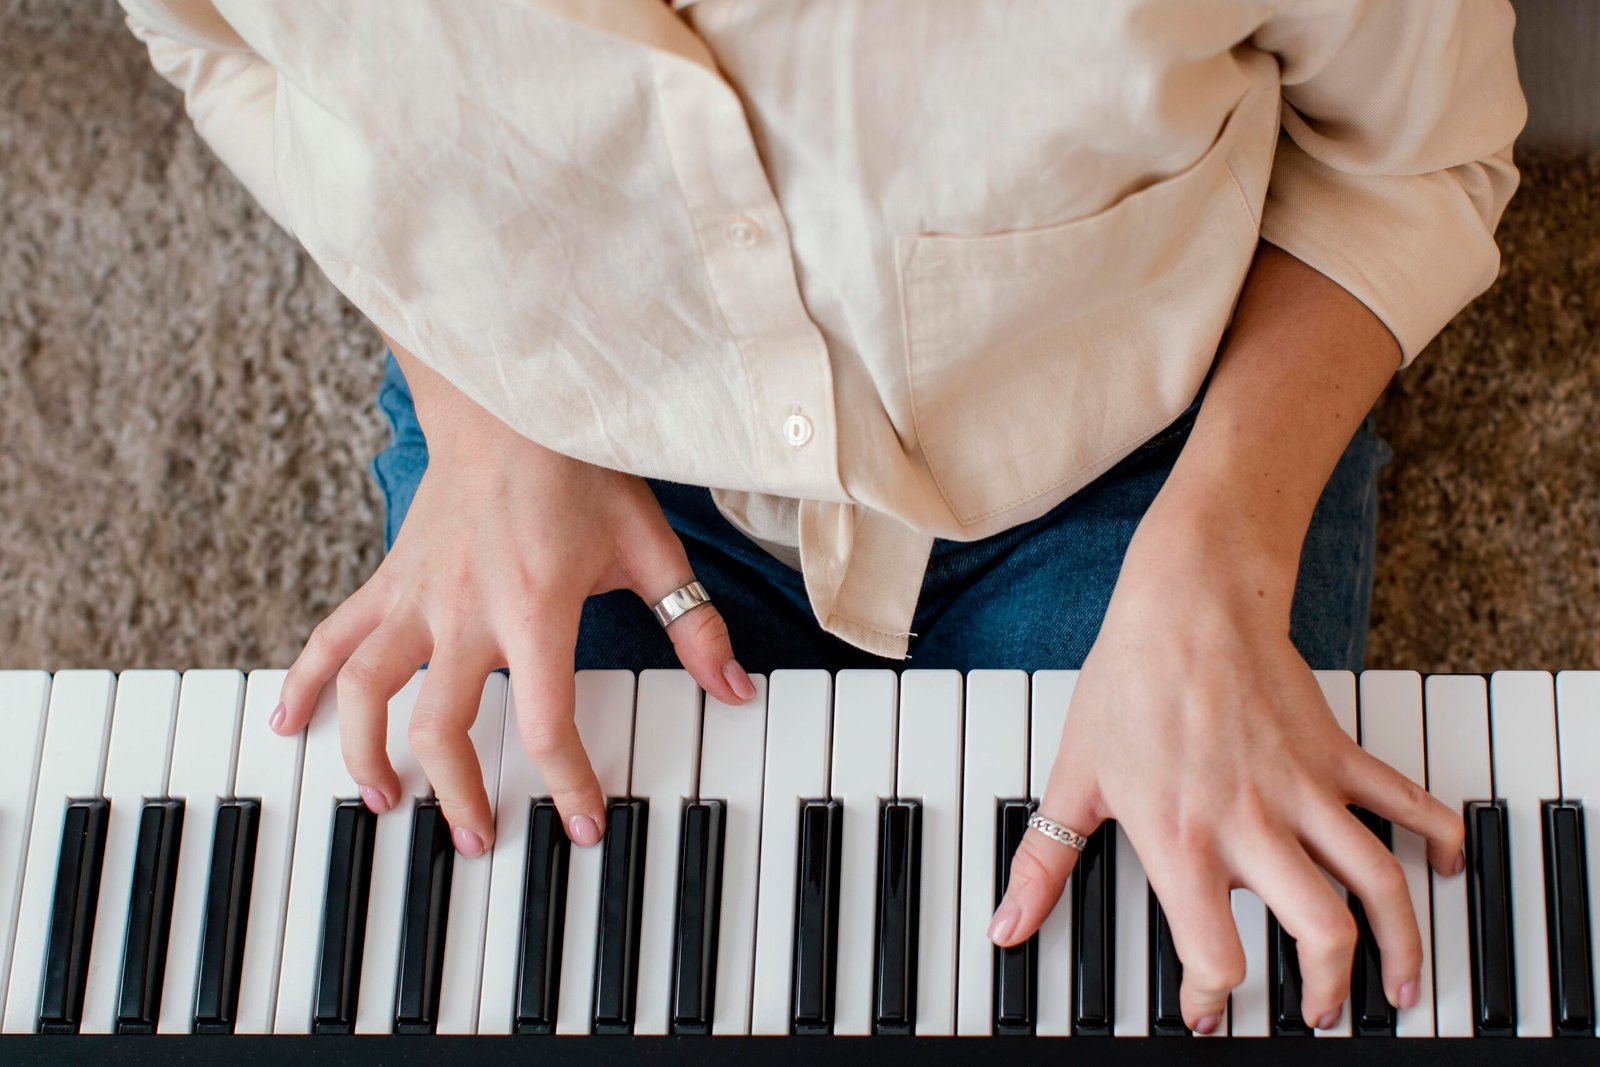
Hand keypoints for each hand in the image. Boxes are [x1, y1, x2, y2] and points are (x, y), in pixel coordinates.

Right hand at [269, 345, 754, 855]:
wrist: (510, 404)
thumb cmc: (582, 473)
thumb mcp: (651, 547)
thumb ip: (693, 625)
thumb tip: (735, 690)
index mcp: (535, 607)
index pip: (546, 722)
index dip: (568, 784)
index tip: (584, 829)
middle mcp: (464, 609)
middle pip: (442, 724)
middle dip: (457, 794)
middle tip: (476, 841)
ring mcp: (416, 595)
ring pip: (369, 688)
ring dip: (365, 752)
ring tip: (381, 801)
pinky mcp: (388, 579)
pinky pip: (332, 636)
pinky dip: (306, 683)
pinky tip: (292, 725)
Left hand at [988, 505, 1464, 1033]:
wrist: (1187, 602)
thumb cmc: (1128, 683)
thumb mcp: (1072, 779)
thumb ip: (1042, 863)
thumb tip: (1007, 926)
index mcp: (1180, 839)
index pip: (1216, 955)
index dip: (1212, 998)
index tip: (1206, 1009)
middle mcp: (1251, 825)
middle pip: (1320, 936)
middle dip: (1326, 993)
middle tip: (1317, 1012)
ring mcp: (1303, 791)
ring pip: (1379, 885)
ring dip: (1400, 946)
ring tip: (1396, 987)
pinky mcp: (1337, 755)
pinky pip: (1408, 802)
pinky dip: (1441, 838)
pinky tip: (1447, 868)